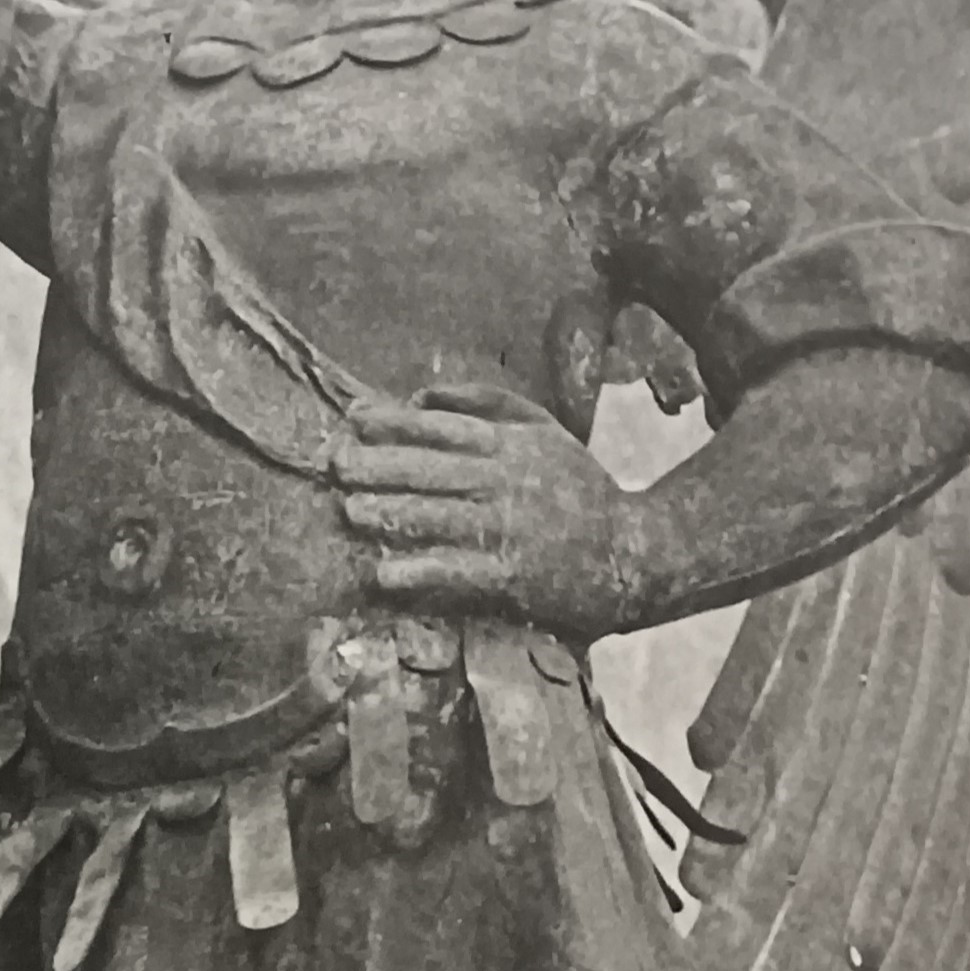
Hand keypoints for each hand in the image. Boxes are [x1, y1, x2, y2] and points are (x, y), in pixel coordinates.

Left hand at [334, 382, 642, 635]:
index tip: (354, 420)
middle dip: (378, 466)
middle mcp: (505, 482)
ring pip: (438, 516)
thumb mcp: (543, 431)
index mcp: (510, 445)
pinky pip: (457, 571)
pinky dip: (420, 571)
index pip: (441, 428)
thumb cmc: (581, 490)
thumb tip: (422, 394)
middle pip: (431, 470)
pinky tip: (385, 573)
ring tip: (349, 510)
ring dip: (390, 513)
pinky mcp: (512, 575)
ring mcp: (507, 529)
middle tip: (334, 464)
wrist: (635, 551)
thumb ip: (487, 404)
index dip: (394, 423)